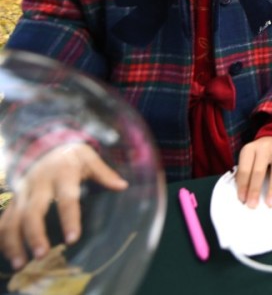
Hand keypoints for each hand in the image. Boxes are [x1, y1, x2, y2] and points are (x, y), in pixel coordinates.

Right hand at [0, 143, 126, 269]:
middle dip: (35, 234)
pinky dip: (2, 237)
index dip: (70, 219)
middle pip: (33, 212)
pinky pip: (4, 219)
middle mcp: (38, 184)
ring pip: (13, 218)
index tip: (73, 239)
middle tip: (41, 255)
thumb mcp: (89, 158)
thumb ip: (104, 173)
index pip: (66, 199)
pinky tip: (6, 254)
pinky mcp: (13, 200)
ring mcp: (22, 192)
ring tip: (20, 263)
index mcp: (61, 174)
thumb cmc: (72, 156)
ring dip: (14, 242)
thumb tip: (122, 186)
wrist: (47, 145)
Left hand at [235, 137, 271, 208]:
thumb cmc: (261, 150)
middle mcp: (264, 147)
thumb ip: (245, 170)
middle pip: (259, 171)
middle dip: (255, 189)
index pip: (244, 170)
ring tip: (270, 203)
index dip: (242, 185)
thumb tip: (242, 192)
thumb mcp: (250, 155)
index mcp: (250, 149)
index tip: (242, 200)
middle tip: (252, 205)